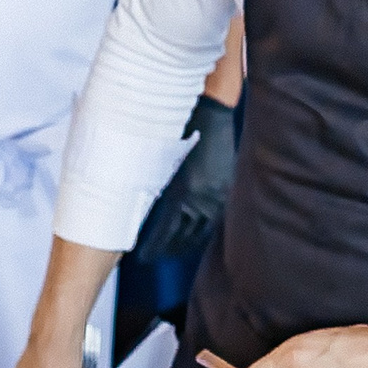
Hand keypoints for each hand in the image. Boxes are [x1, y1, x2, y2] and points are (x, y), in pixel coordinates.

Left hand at [133, 96, 235, 263]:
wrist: (211, 110)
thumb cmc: (179, 128)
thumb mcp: (162, 160)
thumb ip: (156, 186)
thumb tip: (140, 210)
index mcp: (182, 192)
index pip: (165, 233)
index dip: (154, 248)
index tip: (143, 257)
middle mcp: (202, 198)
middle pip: (184, 237)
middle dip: (168, 249)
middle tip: (155, 256)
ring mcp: (217, 194)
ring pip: (201, 232)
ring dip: (186, 243)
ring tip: (173, 250)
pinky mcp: (226, 188)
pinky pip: (213, 218)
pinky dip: (201, 228)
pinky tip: (192, 233)